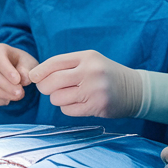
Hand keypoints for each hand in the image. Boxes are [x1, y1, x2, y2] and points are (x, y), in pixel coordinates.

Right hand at [0, 43, 39, 105]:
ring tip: (17, 96)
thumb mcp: (31, 64)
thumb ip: (28, 69)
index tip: (17, 80)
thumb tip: (23, 78)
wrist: (21, 73)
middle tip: (20, 92)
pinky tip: (8, 101)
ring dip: (2, 93)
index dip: (6, 69)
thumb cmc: (25, 66)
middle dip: (5, 85)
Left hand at [27, 50, 141, 118]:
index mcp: (86, 57)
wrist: (134, 90)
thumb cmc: (105, 74)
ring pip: (58, 98)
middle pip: (52, 81)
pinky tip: (77, 103)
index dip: (39, 71)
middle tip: (47, 89)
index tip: (33, 77)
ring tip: (67, 96)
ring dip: (57, 99)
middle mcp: (90, 71)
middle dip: (44, 87)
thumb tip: (36, 76)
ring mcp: (94, 89)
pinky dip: (67, 108)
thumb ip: (66, 65)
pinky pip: (68, 110)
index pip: (54, 63)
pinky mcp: (96, 106)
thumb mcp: (90, 62)